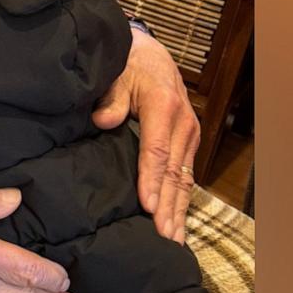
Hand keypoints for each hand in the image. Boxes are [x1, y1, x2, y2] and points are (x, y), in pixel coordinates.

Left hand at [91, 27, 199, 242]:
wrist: (150, 54)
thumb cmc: (128, 66)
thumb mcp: (116, 76)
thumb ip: (111, 99)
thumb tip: (103, 121)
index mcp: (163, 106)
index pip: (157, 151)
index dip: (151, 180)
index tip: (148, 206)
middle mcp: (182, 122)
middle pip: (175, 172)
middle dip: (169, 207)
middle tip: (164, 236)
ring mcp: (189, 133)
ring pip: (184, 178)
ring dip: (179, 209)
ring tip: (173, 239)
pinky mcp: (189, 141)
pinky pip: (186, 174)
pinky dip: (181, 200)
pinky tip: (177, 221)